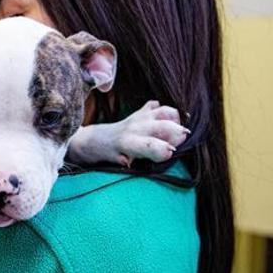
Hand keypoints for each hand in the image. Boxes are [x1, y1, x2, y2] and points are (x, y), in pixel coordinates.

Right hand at [68, 100, 188, 166]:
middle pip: (160, 124)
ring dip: (155, 147)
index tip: (182, 130)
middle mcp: (137, 126)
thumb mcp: (138, 118)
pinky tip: (127, 162)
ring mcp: (125, 140)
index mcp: (146, 117)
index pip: (169, 112)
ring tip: (167, 151)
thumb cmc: (120, 133)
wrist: (89, 140)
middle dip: (174, 130)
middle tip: (183, 136)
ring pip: (143, 143)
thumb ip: (152, 113)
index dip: (178, 119)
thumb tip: (171, 110)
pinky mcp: (112, 152)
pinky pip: (119, 157)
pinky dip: (124, 160)